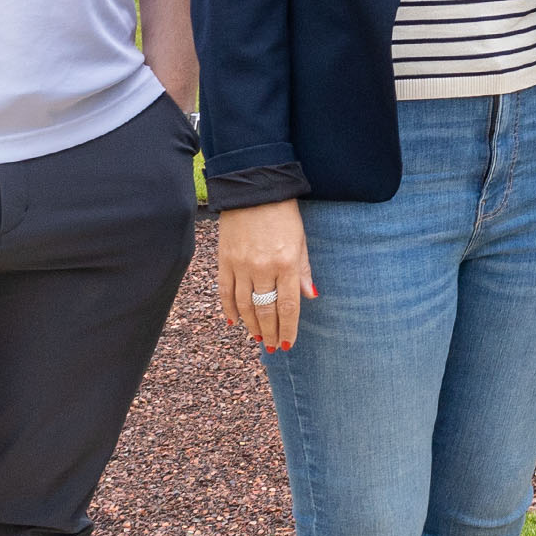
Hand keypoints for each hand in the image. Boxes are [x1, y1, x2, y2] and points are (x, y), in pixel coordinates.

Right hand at [216, 200, 311, 351]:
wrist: (254, 189)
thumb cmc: (283, 214)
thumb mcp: (301, 240)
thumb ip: (303, 271)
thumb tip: (311, 297)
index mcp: (286, 263)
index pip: (288, 306)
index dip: (288, 328)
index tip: (288, 343)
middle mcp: (263, 268)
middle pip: (266, 310)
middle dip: (271, 332)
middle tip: (273, 346)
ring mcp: (241, 265)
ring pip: (244, 306)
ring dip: (251, 325)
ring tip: (258, 337)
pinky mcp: (224, 260)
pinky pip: (225, 292)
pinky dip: (229, 309)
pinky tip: (234, 321)